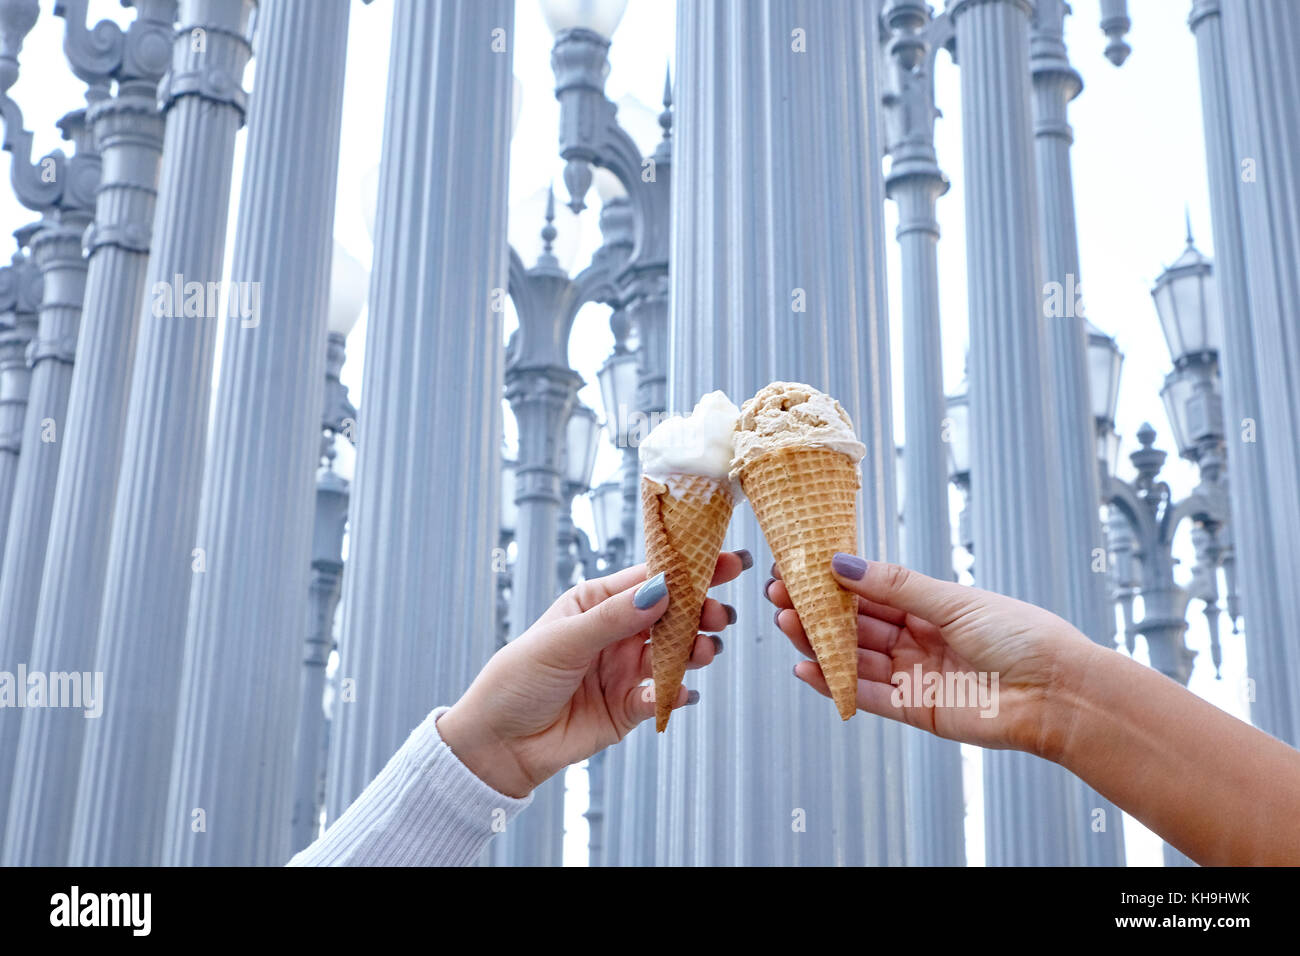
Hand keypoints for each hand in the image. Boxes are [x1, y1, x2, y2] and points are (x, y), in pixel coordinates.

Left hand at [438, 552, 750, 796]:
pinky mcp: (629, 707)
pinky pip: (663, 695)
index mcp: (597, 602)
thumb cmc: (517, 680)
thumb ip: (613, 618)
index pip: (650, 578)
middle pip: (672, 615)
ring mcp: (625, 669)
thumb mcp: (562, 640)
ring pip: (675, 653)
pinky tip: (680, 691)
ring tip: (705, 652)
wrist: (498, 744)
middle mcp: (616, 632)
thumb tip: (661, 590)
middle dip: (702, 612)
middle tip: (719, 616)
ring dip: (695, 650)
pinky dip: (676, 692)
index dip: (689, 569)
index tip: (727, 562)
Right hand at [765, 553, 1096, 759]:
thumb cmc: (1021, 636)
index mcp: (930, 609)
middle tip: (779, 598)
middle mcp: (918, 641)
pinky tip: (807, 669)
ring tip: (786, 625)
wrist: (1059, 694)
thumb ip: (896, 586)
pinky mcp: (916, 710)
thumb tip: (843, 564)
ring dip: (819, 644)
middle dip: (816, 612)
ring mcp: (915, 676)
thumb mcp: (954, 601)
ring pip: (855, 659)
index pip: (870, 593)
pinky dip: (836, 686)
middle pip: (856, 626)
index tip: (797, 571)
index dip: (833, 583)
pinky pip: (867, 697)